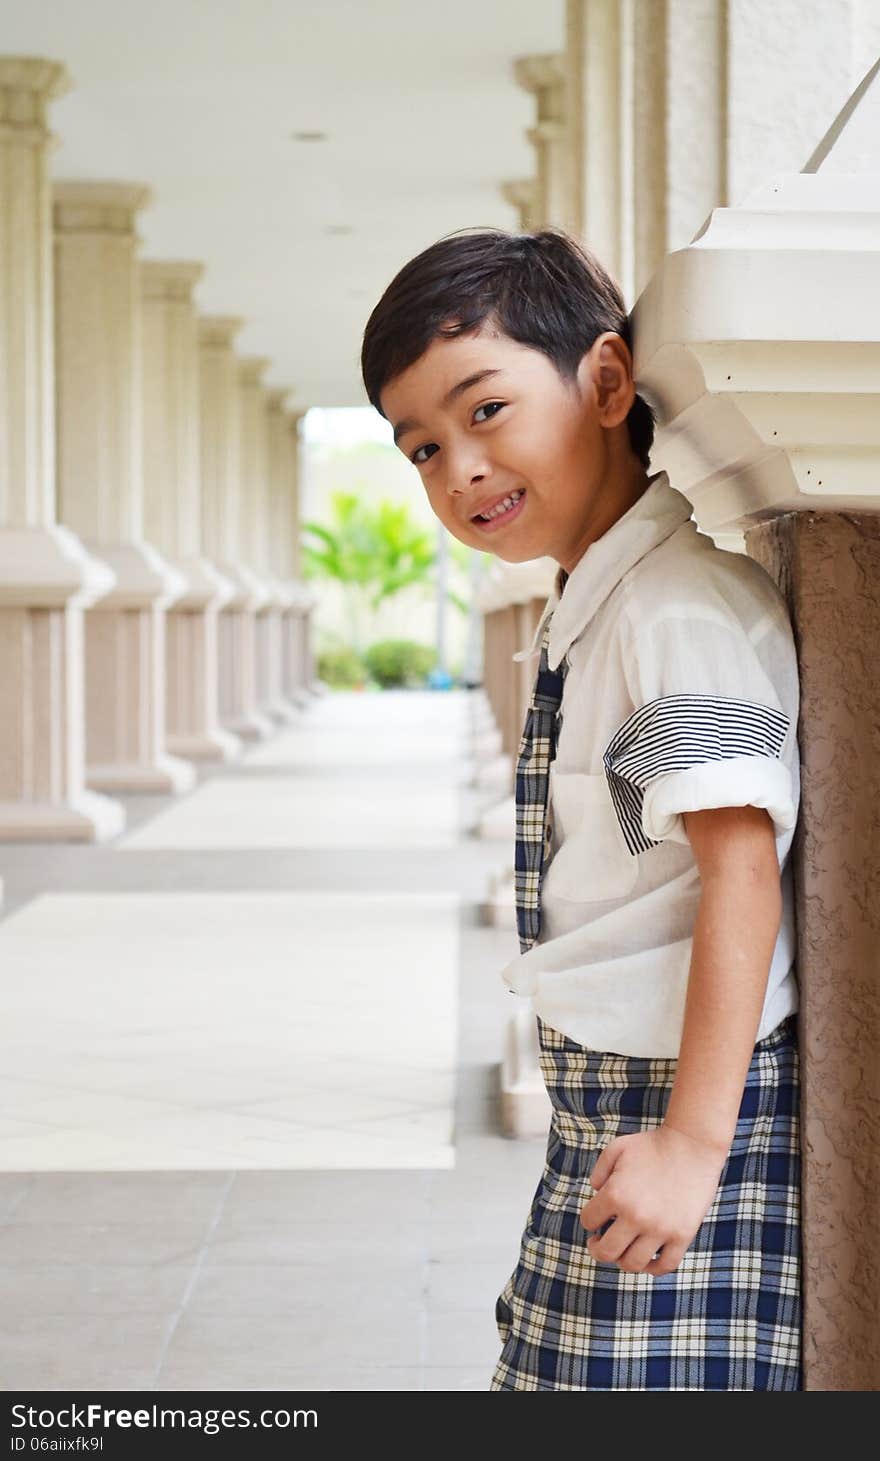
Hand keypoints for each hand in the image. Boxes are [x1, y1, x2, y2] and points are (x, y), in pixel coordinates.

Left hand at [579, 1123, 727, 1276]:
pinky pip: (665, 1266)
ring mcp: (660, 1229)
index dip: (589, 1220)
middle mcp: (636, 1216)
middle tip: (599, 1242)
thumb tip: (595, 1194)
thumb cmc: (653, 1145)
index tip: (596, 1218)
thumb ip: (598, 1171)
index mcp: (615, 1194)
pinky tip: (647, 1258)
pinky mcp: (683, 1235)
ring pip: (633, 1265)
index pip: (588, 1222)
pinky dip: (653, 1268)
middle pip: (606, 1252)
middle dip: (597, 1249)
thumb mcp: (617, 1148)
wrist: (692, 1145)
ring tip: (623, 1249)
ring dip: (622, 1260)